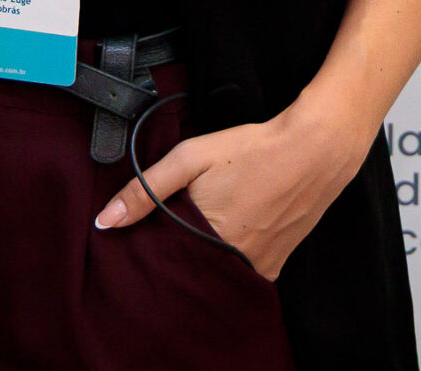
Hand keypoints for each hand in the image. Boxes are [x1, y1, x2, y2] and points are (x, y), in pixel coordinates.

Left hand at [92, 110, 368, 280]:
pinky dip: (231, 257)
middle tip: (184, 216)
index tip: (150, 226)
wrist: (315, 149)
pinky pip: (243, 272)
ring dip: (206, 254)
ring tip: (210, 219)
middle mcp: (234, 262)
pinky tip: (233, 229)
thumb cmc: (252, 149)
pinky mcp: (277, 265)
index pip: (163, 259)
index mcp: (207, 239)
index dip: (152, 244)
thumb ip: (145, 190)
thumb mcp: (190, 159)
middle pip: (190, 268)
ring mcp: (258, 267)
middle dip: (178, 250)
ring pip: (216, 272)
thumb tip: (105, 221)